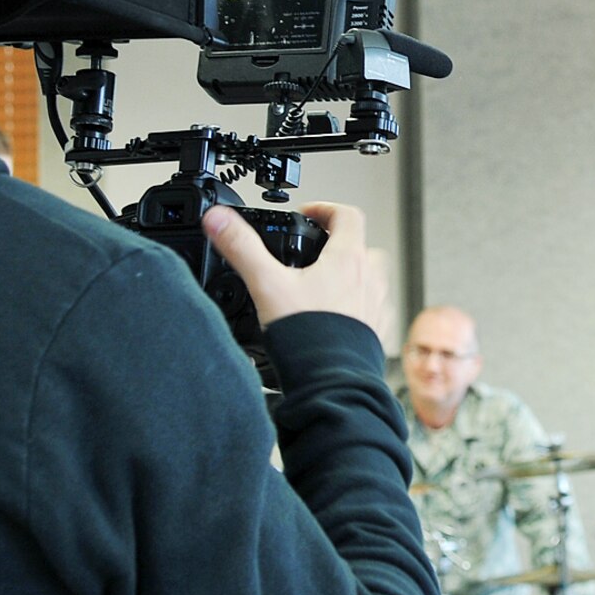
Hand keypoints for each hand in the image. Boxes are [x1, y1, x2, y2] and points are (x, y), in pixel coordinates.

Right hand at [201, 201, 384, 328]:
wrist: (331, 385)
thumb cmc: (307, 338)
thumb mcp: (266, 285)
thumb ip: (241, 248)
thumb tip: (218, 219)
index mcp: (347, 260)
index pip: (347, 215)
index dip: (325, 208)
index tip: (306, 215)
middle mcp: (369, 280)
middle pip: (361, 245)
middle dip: (339, 243)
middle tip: (314, 252)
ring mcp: (376, 307)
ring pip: (370, 277)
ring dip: (351, 274)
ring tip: (322, 285)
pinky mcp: (376, 332)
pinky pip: (373, 308)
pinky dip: (357, 305)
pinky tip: (334, 317)